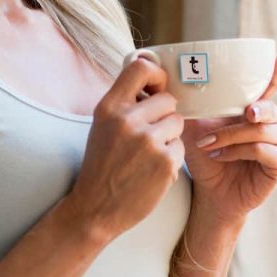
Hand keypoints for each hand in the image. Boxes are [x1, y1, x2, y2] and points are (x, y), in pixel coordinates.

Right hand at [70, 57, 185, 241]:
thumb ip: (126, 103)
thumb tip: (155, 83)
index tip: (157, 89)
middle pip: (168, 100)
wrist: (95, 209)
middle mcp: (128, 120)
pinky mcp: (166, 162)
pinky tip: (152, 171)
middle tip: (148, 136)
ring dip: (169, 138)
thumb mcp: (103, 126)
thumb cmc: (102, 166)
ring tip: (148, 156)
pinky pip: (181, 147)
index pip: (140, 67)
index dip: (156, 75)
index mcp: (109, 107)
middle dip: (163, 116)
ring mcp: (149, 141)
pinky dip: (171, 159)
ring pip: (177, 123)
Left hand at [182, 55, 276, 221]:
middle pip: (272, 110)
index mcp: (256, 110)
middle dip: (258, 109)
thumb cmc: (206, 156)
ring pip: (266, 132)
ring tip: (210, 145)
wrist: (209, 191)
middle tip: (246, 112)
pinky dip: (242, 153)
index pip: (272, 87)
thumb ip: (194, 104)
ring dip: (236, 136)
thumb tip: (172, 78)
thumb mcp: (196, 126)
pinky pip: (268, 153)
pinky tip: (222, 157)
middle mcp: (274, 125)